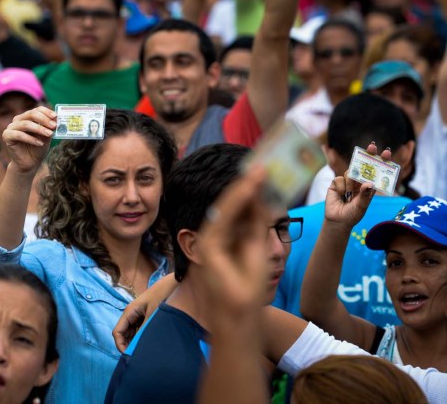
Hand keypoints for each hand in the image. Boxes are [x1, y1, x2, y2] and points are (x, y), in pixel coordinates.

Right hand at [3, 107, 55, 173]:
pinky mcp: (7, 136)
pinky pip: (19, 135)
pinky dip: (31, 139)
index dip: (47, 112)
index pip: (37, 109)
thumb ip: (49, 127)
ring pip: (25, 124)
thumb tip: (56, 118)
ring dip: (39, 129)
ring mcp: (11, 127)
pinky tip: (40, 144)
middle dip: (44, 119)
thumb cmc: (38, 149)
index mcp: (27, 117)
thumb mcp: (46, 137)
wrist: (30, 164)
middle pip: (31, 114)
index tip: (56, 116)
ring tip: (49, 134)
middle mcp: (18, 120)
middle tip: (54, 126)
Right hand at [196, 169, 269, 317]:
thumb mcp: (259, 243)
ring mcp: (209, 237)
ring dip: (245, 186)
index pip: (239, 204)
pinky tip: (251, 185)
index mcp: (227, 233)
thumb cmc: (249, 283)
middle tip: (265, 162)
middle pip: (233, 202)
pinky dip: (238, 198)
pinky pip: (224, 215)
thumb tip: (262, 191)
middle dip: (249, 182)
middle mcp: (216, 232)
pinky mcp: (207, 242)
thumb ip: (258, 219)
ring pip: (228, 205)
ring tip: (261, 169)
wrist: (240, 311)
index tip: (266, 168)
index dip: (252, 186)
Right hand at [324, 143, 388, 226]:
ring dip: (351, 183)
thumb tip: (368, 183)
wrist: (338, 221)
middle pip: (364, 165)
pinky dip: (341, 188)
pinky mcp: (336, 183)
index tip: (386, 152)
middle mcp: (359, 181)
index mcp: (369, 185)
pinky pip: (339, 179)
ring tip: (349, 195)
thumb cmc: (353, 214)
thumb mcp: (362, 206)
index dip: (381, 161)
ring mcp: (347, 181)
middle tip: (372, 146)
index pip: (377, 171)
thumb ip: (365, 195)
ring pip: (350, 173)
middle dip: (368, 155)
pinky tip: (341, 196)